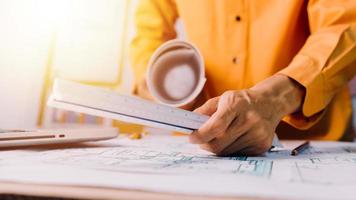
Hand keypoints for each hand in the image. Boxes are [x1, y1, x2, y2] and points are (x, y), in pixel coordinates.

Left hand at [189, 75, 303, 155]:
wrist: (270, 103)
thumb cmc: (241, 101)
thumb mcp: (223, 98)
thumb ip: (204, 110)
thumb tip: (188, 123)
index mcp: (237, 104)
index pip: (216, 125)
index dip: (201, 135)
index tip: (192, 138)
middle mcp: (249, 120)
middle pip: (219, 143)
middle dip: (205, 144)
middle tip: (201, 140)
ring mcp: (257, 134)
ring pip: (226, 152)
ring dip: (217, 148)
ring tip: (218, 138)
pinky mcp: (262, 146)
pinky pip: (237, 155)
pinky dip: (229, 150)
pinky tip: (232, 140)